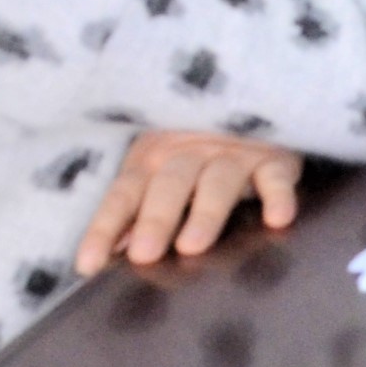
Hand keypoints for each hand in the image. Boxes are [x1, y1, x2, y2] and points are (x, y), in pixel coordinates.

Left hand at [77, 130, 304, 275]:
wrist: (253, 100)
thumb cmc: (196, 152)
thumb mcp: (159, 173)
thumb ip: (137, 209)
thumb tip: (112, 251)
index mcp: (152, 159)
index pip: (124, 194)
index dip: (104, 227)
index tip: (87, 265)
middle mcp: (190, 153)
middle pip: (169, 184)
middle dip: (156, 219)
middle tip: (144, 255)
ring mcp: (235, 153)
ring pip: (218, 181)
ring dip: (205, 213)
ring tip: (192, 247)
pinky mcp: (275, 157)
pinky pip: (276, 175)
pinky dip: (278, 194)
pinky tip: (277, 218)